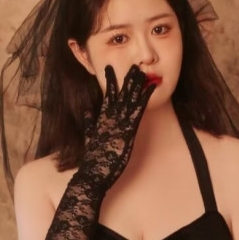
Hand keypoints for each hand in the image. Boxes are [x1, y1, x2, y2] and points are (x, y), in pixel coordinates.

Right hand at [78, 64, 155, 192]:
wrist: (92, 173)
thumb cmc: (92, 160)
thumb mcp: (89, 137)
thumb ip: (89, 123)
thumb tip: (87, 111)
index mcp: (102, 119)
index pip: (107, 96)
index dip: (111, 82)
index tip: (111, 69)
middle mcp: (110, 118)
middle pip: (120, 94)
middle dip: (126, 79)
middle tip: (134, 66)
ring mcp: (119, 123)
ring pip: (129, 99)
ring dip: (136, 84)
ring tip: (142, 70)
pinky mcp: (128, 131)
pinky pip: (138, 110)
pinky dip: (145, 98)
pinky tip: (151, 88)